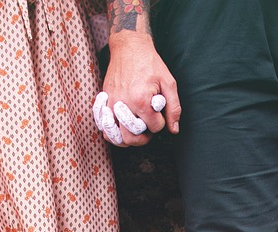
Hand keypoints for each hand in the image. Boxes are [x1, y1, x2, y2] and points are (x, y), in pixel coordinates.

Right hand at [102, 31, 179, 146]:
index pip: (154, 127)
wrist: (129, 47)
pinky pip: (104, 126)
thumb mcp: (168, 82)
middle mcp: (124, 105)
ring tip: (135, 131)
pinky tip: (120, 129)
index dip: (160, 123)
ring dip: (128, 138)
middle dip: (144, 137)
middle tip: (148, 127)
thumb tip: (174, 129)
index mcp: (141, 100)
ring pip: (116, 137)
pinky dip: (112, 132)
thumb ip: (173, 107)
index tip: (159, 113)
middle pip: (132, 138)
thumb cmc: (149, 63)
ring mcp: (111, 104)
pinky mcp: (104, 101)